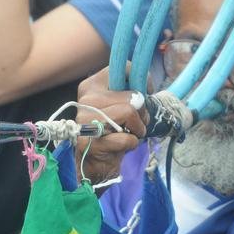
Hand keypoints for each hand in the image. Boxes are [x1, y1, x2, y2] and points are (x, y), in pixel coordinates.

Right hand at [74, 67, 146, 184]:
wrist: (95, 163)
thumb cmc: (112, 132)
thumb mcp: (119, 107)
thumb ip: (130, 93)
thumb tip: (147, 87)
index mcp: (91, 86)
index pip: (124, 69)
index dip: (142, 83)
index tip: (145, 96)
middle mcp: (86, 100)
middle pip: (132, 96)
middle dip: (142, 114)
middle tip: (137, 124)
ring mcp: (85, 121)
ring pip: (129, 112)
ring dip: (138, 129)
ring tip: (131, 134)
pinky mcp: (90, 142)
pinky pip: (127, 138)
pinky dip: (132, 144)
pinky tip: (122, 146)